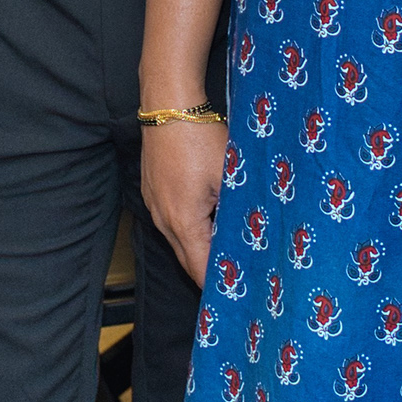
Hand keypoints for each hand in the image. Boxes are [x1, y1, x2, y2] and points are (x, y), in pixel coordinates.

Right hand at [142, 117, 228, 284]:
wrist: (168, 105)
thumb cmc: (199, 137)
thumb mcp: (228, 176)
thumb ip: (236, 211)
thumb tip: (249, 237)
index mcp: (183, 222)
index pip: (200, 269)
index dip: (217, 285)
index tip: (236, 295)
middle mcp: (163, 219)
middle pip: (187, 259)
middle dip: (208, 272)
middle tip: (235, 279)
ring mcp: (154, 204)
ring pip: (178, 239)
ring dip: (199, 248)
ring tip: (225, 252)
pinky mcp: (152, 190)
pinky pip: (170, 220)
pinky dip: (188, 228)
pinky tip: (208, 220)